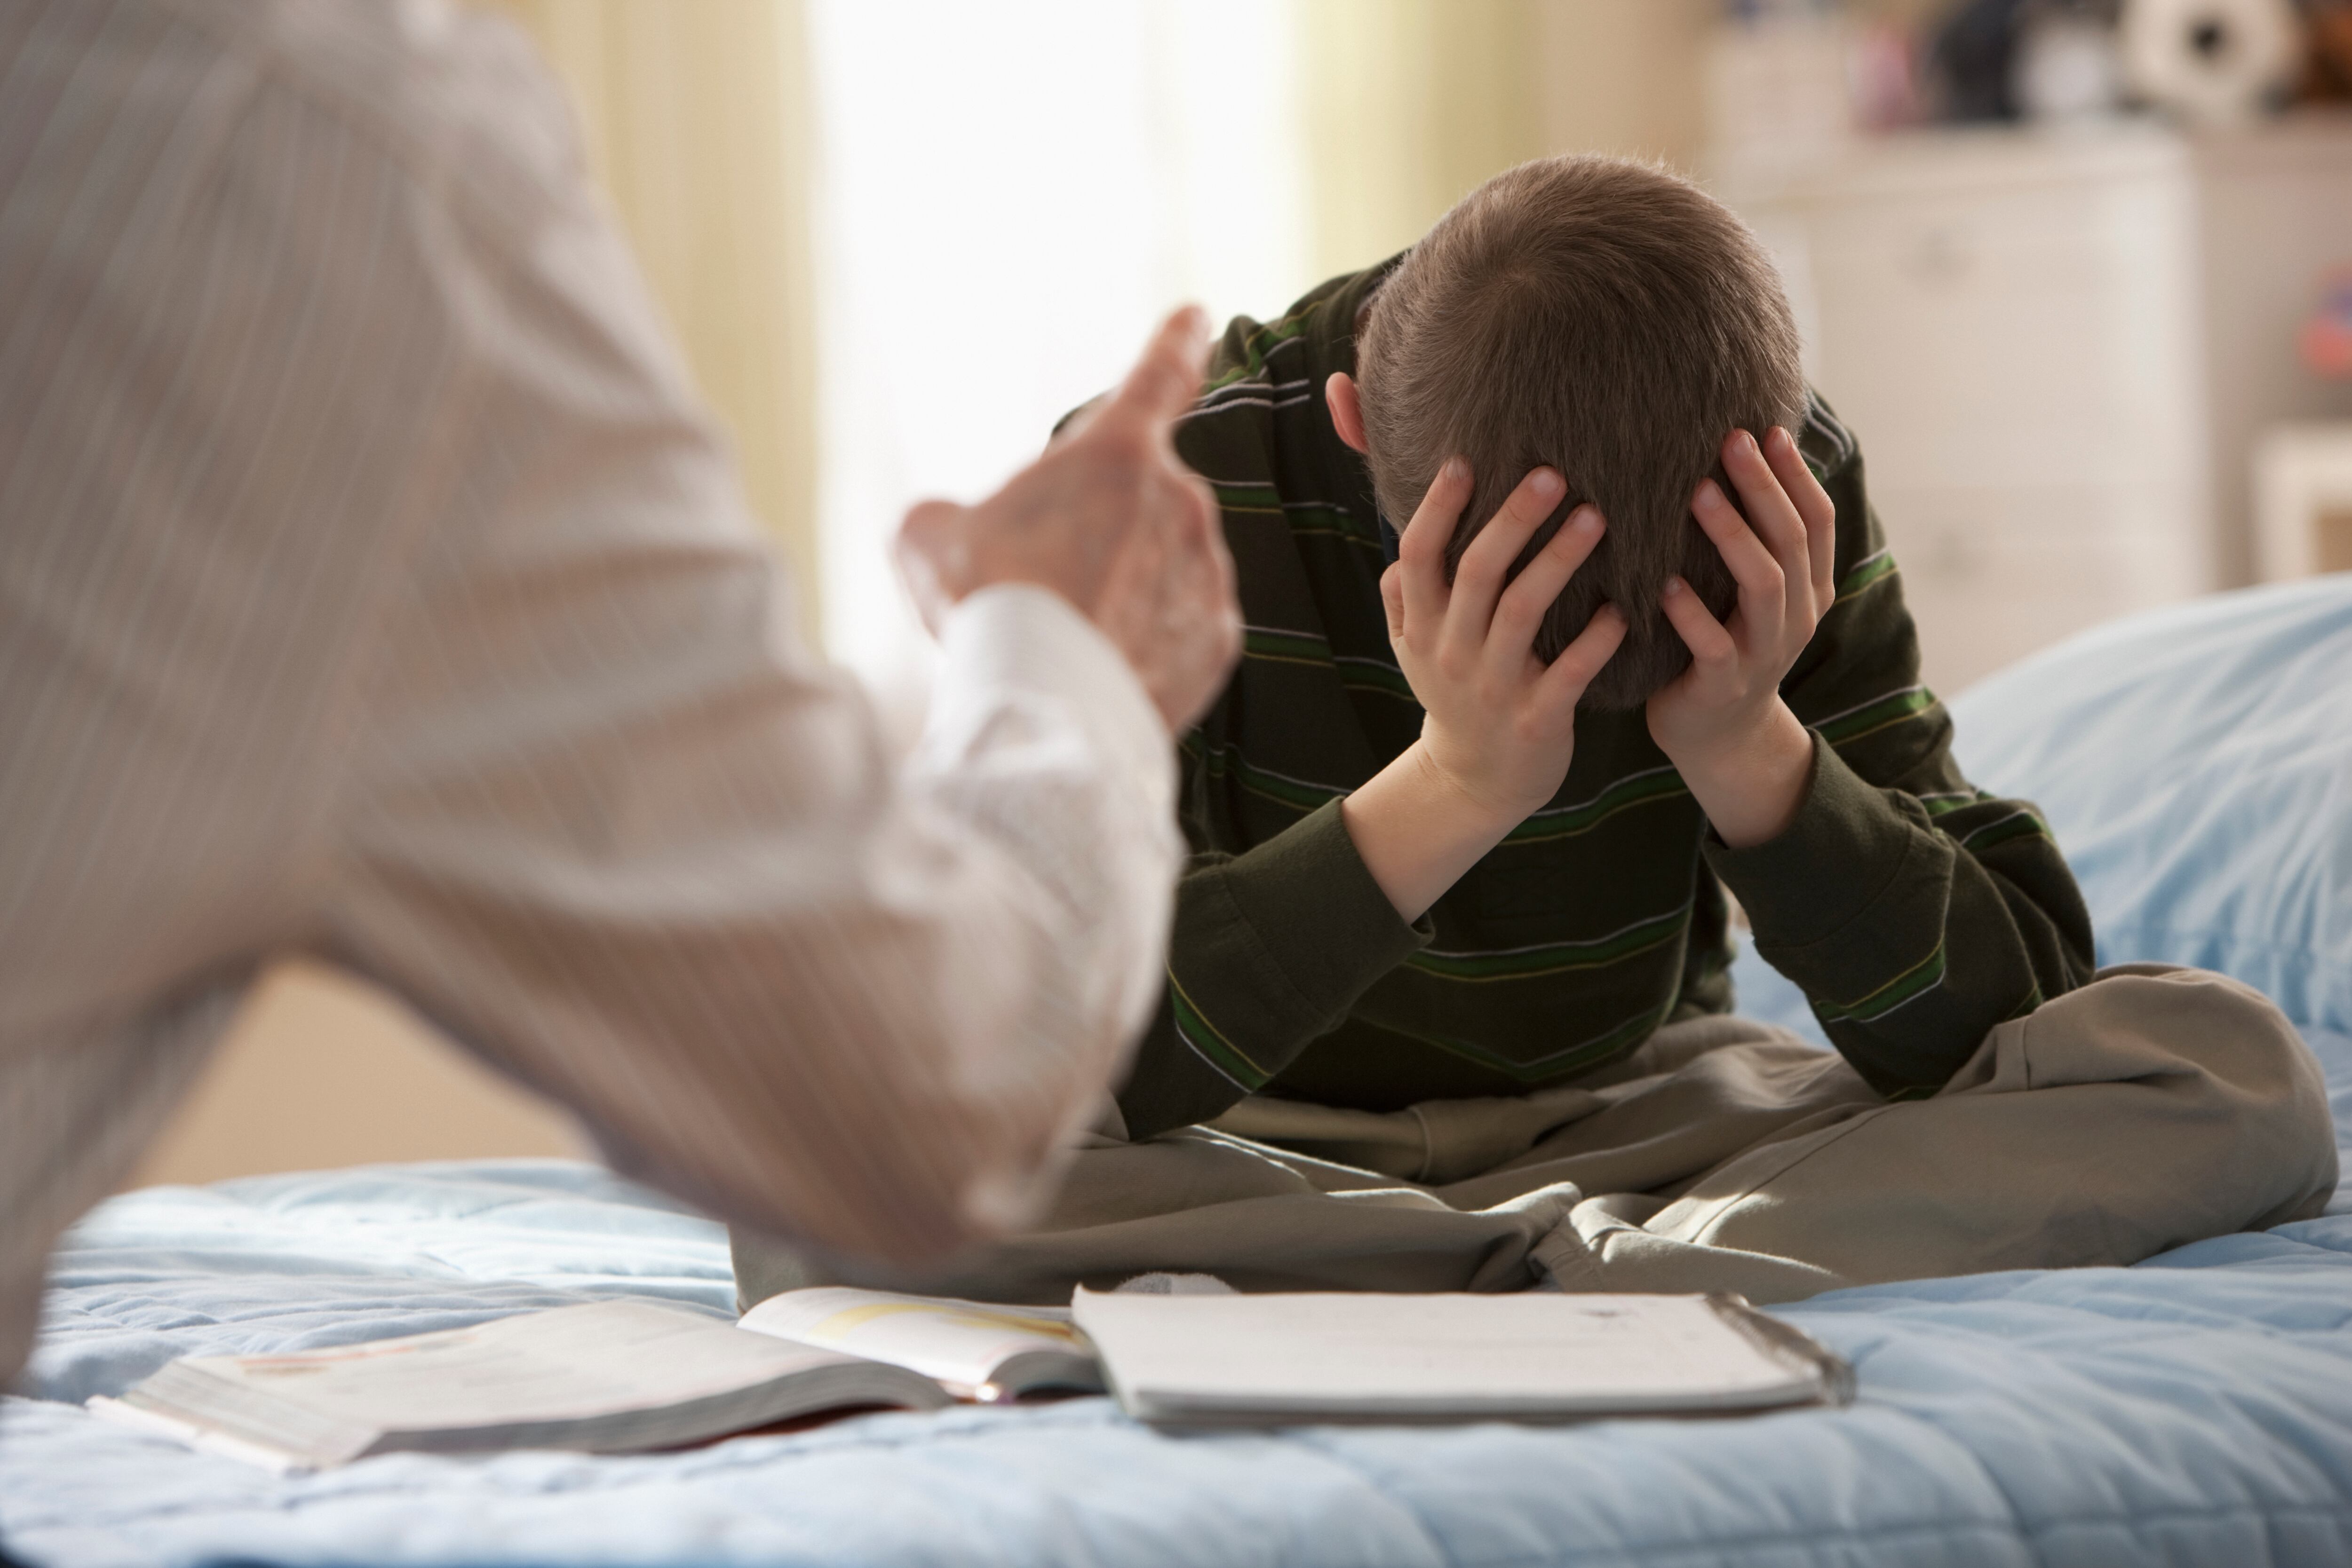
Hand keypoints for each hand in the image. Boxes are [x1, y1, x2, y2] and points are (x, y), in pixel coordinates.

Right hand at [894, 308, 1241, 731]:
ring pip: (1163, 567)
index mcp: (1117, 452)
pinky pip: (1180, 627)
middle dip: (1100, 533)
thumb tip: (954, 532)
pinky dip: (1147, 642)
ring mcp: (1207, 571)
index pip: (1160, 375)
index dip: (1177, 341)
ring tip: (1067, 636)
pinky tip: (1102, 668)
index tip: (1196, 317)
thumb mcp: (930, 537)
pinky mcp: (1218, 638)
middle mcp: (1179, 501)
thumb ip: (952, 516)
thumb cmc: (986, 606)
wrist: (1042, 704)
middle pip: (1139, 503)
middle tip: (1044, 584)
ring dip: (1123, 590)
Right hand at [1340, 458, 1626, 921]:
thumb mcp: (1413, 651)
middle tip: (1552, 474)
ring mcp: (1493, 686)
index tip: (1464, 462)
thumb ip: (1402, 599)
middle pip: (1477, 572)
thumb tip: (1401, 548)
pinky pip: (1569, 671)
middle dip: (1512, 520)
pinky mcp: (1536, 717)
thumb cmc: (1455, 696)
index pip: (1418, 556)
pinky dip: (1596, 639)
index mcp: (1423, 627)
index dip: (1437, 509)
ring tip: (1595, 517)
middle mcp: (1452, 652)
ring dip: (1558, 561)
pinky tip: (1623, 610)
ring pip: (1522, 611)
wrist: (1476, 782)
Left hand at [1645, 426, 1837, 848]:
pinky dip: (1691, 613)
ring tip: (1698, 494)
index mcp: (1809, 587)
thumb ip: (1753, 539)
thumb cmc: (1723, 642)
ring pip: (1763, 585)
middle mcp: (1797, 616)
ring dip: (1732, 536)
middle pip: (1791, 540)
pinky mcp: (1726, 684)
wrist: (1718, 735)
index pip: (1815, 520)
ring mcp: (1765, 652)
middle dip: (1765, 487)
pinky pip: (1714, 645)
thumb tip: (1738, 458)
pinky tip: (1663, 584)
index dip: (1796, 474)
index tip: (1768, 428)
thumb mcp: (1749, 592)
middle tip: (1731, 440)